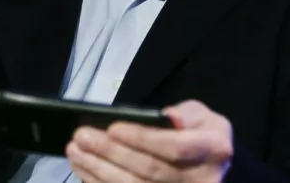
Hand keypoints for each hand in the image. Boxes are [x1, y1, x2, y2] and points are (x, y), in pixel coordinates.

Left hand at [66, 100, 232, 182]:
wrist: (210, 167)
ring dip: (99, 170)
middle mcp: (202, 180)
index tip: (112, 127)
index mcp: (214, 150)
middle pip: (150, 170)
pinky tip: (84, 170)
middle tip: (82, 137)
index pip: (175, 147)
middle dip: (111, 153)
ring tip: (75, 152)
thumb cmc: (198, 134)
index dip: (142, 138)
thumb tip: (168, 117)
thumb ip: (186, 113)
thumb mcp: (202, 115)